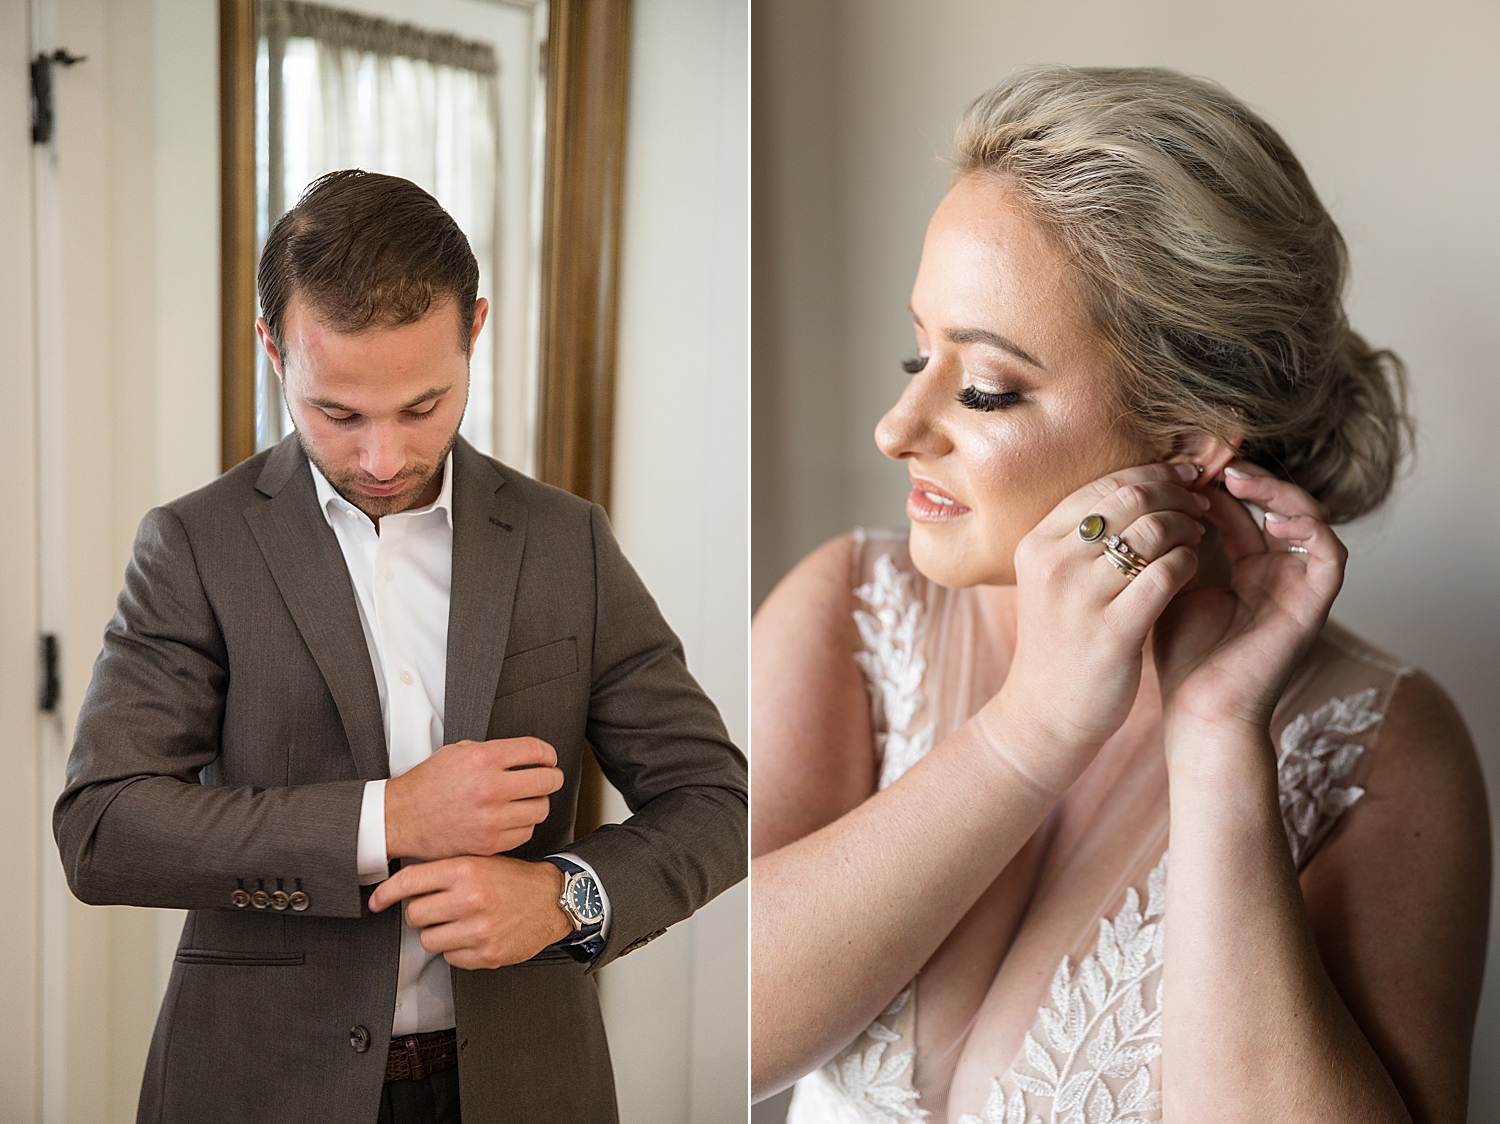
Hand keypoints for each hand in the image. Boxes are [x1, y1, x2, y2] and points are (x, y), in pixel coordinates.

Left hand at [368, 855, 574, 969]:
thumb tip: (400, 886)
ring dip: (438, 934)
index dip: (386, 893)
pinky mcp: (487, 954)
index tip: (376, 901)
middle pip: (415, 915)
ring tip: (459, 923)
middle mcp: (471, 899)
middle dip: (422, 914)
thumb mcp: (479, 861)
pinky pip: (450, 958)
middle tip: (439, 909)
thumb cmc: (513, 879)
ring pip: (428, 940)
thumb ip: (443, 870)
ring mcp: (479, 929)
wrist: (552, 900)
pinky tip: (473, 936)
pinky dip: (457, 950)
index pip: (410, 882)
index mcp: (466, 870)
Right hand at [383, 737, 564, 859]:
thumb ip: (494, 751)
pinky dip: (524, 824)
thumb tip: (530, 755)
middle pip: (546, 781)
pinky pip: (525, 832)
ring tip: (527, 799)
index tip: (548, 758)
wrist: (401, 819)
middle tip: (548, 777)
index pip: (535, 750)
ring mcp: (490, 819)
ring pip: (540, 809)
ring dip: (538, 802)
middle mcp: (488, 788)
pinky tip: (513, 818)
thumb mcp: (457, 752)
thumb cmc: (428, 784)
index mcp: (482, 759)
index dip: (547, 753)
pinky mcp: (488, 843)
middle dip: (552, 777)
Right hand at [979, 463, 1206, 792]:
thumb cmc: (1061, 639)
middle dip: (1174, 493)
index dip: (1151, 473)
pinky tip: (1194, 567)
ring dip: (1186, 526)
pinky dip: (1188, 562)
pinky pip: (1166, 574)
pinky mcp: (1112, 630)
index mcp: (1037, 543)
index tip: (1181, 478)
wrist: (1045, 711)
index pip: (1104, 484)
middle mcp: (1053, 563)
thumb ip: (1084, 537)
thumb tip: (1139, 489)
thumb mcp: (1054, 579)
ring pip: (1152, 531)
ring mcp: (1080, 596)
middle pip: (1130, 498)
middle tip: (1198, 502)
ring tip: (1198, 535)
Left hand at [1153, 462, 1345, 738]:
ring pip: (1306, 518)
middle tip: (1211, 461)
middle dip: (1244, 478)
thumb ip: (1172, 545)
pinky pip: (1330, 553)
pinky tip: (1272, 518)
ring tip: (1236, 477)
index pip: (1236, 510)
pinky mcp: (1314, 605)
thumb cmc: (1182, 657)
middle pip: (1273, 505)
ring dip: (1277, 491)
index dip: (1212, 484)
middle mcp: (1275, 573)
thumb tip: (1154, 496)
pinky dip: (1309, 527)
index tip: (1180, 465)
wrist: (1201, 712)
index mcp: (1243, 570)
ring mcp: (1297, 587)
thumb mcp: (1170, 587)